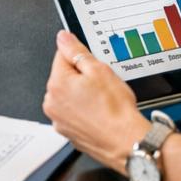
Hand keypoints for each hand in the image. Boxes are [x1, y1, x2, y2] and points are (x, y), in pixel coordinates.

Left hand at [42, 30, 147, 173]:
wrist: (128, 142)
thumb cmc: (116, 111)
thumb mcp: (99, 71)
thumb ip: (77, 51)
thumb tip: (63, 38)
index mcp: (57, 84)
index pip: (62, 56)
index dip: (81, 58)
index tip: (93, 66)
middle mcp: (52, 103)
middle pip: (64, 77)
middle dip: (81, 78)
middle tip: (101, 86)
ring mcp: (59, 120)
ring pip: (69, 96)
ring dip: (81, 95)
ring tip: (102, 102)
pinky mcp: (67, 132)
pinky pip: (73, 114)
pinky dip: (83, 112)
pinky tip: (99, 114)